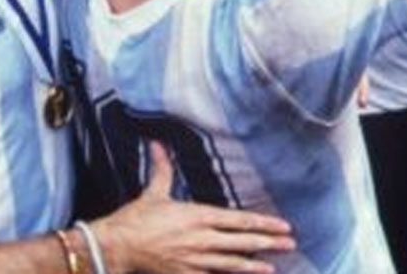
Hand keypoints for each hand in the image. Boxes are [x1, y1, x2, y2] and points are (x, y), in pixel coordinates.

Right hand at [97, 144, 295, 273]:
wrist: (117, 245)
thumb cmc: (135, 219)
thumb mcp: (154, 191)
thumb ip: (163, 168)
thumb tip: (159, 144)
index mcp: (198, 215)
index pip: (239, 220)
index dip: (263, 223)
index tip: (283, 226)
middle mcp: (201, 238)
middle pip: (241, 242)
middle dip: (267, 243)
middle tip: (289, 244)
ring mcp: (195, 260)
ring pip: (231, 264)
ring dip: (254, 265)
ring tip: (273, 266)